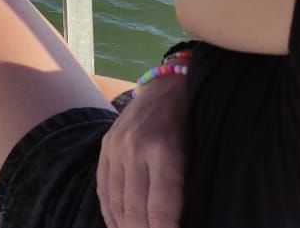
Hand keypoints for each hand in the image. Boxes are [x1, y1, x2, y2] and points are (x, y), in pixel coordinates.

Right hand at [97, 73, 188, 227]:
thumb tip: (179, 219)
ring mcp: (115, 147)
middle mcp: (134, 150)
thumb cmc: (191, 123)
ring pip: (115, 202)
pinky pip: (102, 188)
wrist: (166, 85)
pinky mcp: (105, 146)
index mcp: (163, 151)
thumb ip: (185, 188)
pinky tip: (118, 227)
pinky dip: (109, 213)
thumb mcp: (197, 154)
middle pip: (134, 211)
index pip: (160, 210)